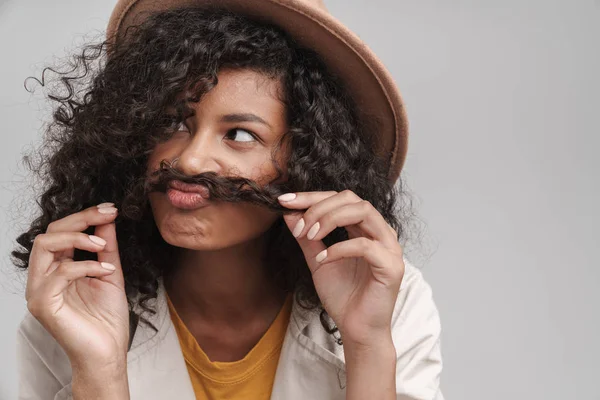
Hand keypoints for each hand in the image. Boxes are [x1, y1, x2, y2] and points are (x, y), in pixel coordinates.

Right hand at [25, 203, 129, 368]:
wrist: (108, 352)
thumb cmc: (107, 319)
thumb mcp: (110, 274)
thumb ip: (106, 248)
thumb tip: (107, 218)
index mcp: (58, 269)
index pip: (61, 232)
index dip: (85, 216)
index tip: (110, 208)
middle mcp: (43, 277)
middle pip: (49, 232)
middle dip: (80, 218)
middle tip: (107, 214)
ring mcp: (39, 290)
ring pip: (45, 245)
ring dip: (78, 238)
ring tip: (103, 246)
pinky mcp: (43, 304)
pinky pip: (59, 273)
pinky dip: (86, 266)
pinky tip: (107, 272)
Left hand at [278, 190, 404, 346]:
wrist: (356, 330)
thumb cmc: (342, 296)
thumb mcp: (317, 261)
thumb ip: (307, 237)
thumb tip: (289, 212)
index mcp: (365, 228)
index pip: (341, 198)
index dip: (312, 197)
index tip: (285, 201)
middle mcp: (380, 232)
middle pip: (351, 198)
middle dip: (319, 206)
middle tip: (297, 224)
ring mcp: (389, 247)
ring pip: (363, 211)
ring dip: (330, 219)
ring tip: (310, 235)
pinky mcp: (391, 266)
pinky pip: (365, 246)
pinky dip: (339, 248)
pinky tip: (323, 260)